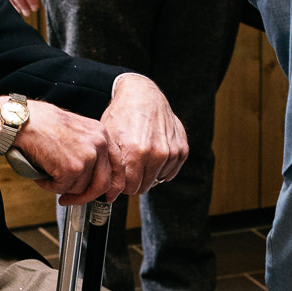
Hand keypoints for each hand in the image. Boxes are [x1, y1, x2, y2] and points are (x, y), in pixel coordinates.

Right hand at [12, 99, 112, 204]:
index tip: (108, 196)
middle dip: (86, 196)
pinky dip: (49, 185)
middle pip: (103, 184)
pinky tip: (42, 172)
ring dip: (61, 186)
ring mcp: (87, 157)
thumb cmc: (43, 123)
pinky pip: (63, 189)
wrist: (23, 121)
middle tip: (71, 199)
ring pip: (80, 188)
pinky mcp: (72, 169)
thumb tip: (92, 176)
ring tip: (48, 171)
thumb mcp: (77, 131)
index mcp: (101, 134)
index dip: (113, 185)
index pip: (118, 166)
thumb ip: (89, 149)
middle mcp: (98, 145)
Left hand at [98, 73, 188, 198]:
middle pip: (143, 187)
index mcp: (135, 152)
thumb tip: (110, 196)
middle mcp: (156, 153)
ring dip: (147, 173)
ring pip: (156, 180)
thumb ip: (110, 169)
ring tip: (140, 155)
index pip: (128, 188)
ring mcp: (172, 152)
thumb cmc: (121, 115)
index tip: (118, 175)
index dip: (121, 184)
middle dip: (134, 180)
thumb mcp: (109, 140)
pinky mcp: (182, 149)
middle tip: (128, 165)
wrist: (142, 94)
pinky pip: (170, 173)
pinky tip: (153, 153)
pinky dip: (161, 168)